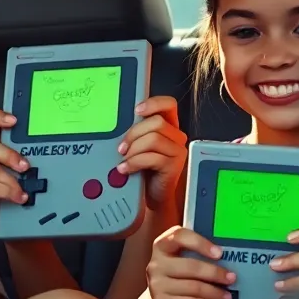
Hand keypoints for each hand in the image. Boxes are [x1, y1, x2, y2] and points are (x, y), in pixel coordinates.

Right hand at [0, 109, 31, 230]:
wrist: (15, 221)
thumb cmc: (22, 191)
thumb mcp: (29, 171)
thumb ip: (32, 156)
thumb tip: (54, 146)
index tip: (13, 120)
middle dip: (8, 154)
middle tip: (25, 165)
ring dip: (12, 180)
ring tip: (26, 191)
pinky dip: (7, 192)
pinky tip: (19, 198)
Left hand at [116, 96, 186, 210]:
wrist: (153, 195)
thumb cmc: (145, 170)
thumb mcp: (139, 146)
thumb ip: (137, 133)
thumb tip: (120, 126)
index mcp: (168, 126)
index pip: (168, 105)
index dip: (153, 103)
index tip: (137, 111)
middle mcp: (176, 136)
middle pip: (156, 122)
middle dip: (134, 134)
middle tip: (121, 148)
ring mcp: (177, 150)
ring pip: (154, 138)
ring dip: (133, 150)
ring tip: (124, 160)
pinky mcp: (174, 165)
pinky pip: (152, 157)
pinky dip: (134, 162)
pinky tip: (126, 169)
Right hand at [143, 226, 234, 298]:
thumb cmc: (176, 278)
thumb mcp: (181, 260)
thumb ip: (197, 253)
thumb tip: (229, 255)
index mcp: (162, 246)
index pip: (179, 236)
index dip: (200, 243)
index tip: (219, 253)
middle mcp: (156, 264)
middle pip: (191, 266)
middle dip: (215, 273)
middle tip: (231, 278)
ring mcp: (157, 285)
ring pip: (193, 287)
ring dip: (214, 292)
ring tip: (227, 296)